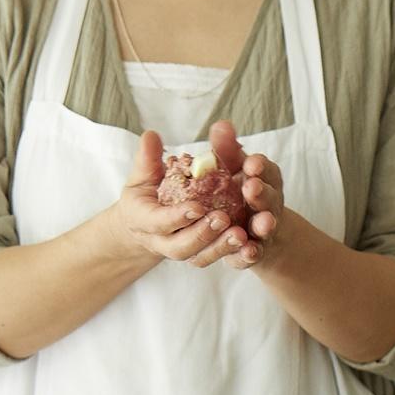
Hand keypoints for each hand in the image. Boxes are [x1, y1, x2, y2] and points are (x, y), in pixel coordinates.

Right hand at [107, 130, 246, 266]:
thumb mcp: (145, 175)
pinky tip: (251, 247)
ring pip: (200, 257)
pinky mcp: (201, 255)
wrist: (147, 223)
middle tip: (223, 218)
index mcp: (143, 220)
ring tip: (241, 234)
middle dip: (202, 234)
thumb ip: (148, 158)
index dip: (177, 217)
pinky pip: (216, 259)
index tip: (198, 207)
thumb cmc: (147, 193)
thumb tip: (151, 135)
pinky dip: (234, 256)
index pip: (158, 222)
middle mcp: (161, 242)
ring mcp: (182, 251)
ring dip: (221, 247)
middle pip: (181, 247)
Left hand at [192, 121, 284, 270]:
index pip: (266, 170)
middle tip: (252, 187)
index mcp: (263, 179)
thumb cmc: (235, 193)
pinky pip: (255, 253)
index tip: (251, 163)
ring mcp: (263, 229)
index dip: (261, 167)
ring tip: (262, 222)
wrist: (250, 233)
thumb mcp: (231, 169)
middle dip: (263, 193)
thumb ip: (226, 150)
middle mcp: (268, 203)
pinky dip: (252, 252)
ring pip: (267, 225)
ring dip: (265, 223)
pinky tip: (248, 251)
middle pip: (270, 197)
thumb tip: (221, 124)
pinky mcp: (254, 251)